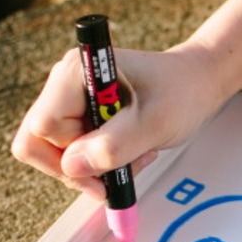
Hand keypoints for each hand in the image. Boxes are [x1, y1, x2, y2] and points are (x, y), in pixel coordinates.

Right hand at [12, 45, 219, 198]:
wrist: (198, 82)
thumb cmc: (182, 92)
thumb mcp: (154, 123)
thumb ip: (113, 146)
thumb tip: (71, 166)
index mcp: (76, 73)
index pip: (43, 128)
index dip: (69, 156)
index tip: (107, 167)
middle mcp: (65, 84)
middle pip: (42, 143)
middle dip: (82, 166)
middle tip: (123, 168)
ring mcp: (71, 99)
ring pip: (60, 152)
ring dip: (97, 166)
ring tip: (136, 154)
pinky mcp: (82, 114)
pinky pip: (76, 150)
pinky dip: (103, 161)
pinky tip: (132, 151)